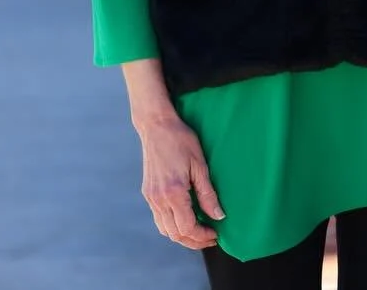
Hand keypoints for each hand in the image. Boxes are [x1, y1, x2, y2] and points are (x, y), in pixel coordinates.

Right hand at [136, 115, 224, 249]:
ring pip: (165, 230)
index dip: (202, 236)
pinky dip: (172, 225)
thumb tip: (218, 216)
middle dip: (194, 241)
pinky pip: (159, 219)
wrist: (157, 126)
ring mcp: (151, 198)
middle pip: (175, 234)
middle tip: (211, 237)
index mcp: (173, 193)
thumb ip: (208, 194)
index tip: (216, 234)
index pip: (187, 228)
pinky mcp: (148, 194)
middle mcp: (159, 199)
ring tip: (200, 231)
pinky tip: (185, 218)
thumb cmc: (181, 140)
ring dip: (182, 235)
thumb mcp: (200, 165)